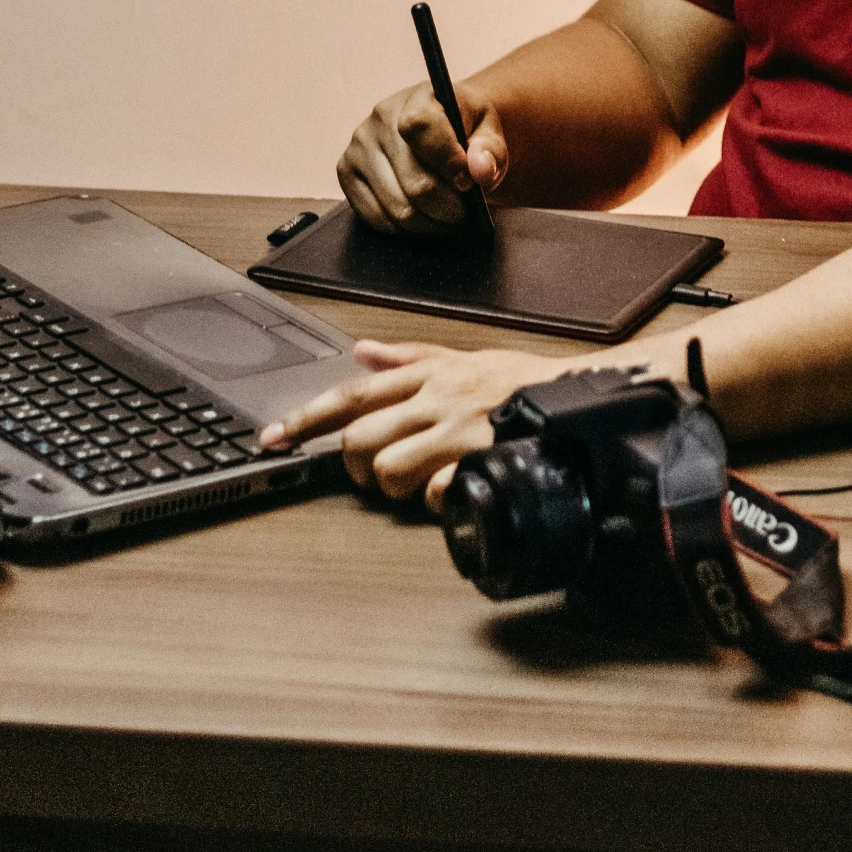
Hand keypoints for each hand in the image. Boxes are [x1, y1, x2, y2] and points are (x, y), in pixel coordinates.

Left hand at [260, 338, 561, 509]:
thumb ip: (409, 356)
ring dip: (393, 488)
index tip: (274, 437)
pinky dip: (437, 501)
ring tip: (414, 483)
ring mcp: (457, 429)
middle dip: (355, 465)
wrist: (577, 395)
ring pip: (388, 470)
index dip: (306, 418)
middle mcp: (436, 397)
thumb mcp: (463, 356)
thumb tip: (361, 349)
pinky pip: (436, 494)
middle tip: (369, 474)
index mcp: (427, 373)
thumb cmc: (521, 382)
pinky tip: (450, 491)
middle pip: (360, 437)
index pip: (351, 394)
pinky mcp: (480, 458)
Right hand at [336, 81, 507, 232]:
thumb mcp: (489, 131)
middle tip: (466, 212)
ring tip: (449, 216)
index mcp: (418, 98)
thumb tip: (478, 169)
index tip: (467, 181)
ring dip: (432, 223)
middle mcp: (380, 118)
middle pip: (414, 182)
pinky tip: (423, 216)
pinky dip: (406, 228)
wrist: (437, 130)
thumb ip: (491, 148)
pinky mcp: (346, 173)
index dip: (448, 161)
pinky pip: (377, 218)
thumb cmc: (464, 131)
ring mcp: (358, 146)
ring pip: (398, 208)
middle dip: (449, 208)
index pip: (421, 127)